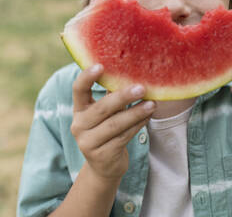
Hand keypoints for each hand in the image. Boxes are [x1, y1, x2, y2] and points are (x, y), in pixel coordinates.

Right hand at [71, 64, 155, 181]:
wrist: (105, 167)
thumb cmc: (108, 131)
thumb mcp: (106, 114)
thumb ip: (112, 96)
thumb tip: (132, 72)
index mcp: (79, 110)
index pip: (78, 90)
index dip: (87, 77)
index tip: (101, 65)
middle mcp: (79, 126)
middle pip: (102, 108)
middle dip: (123, 96)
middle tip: (142, 88)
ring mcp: (88, 143)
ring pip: (116, 124)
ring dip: (136, 112)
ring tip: (152, 104)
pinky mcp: (102, 155)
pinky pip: (124, 137)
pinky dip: (138, 125)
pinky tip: (148, 116)